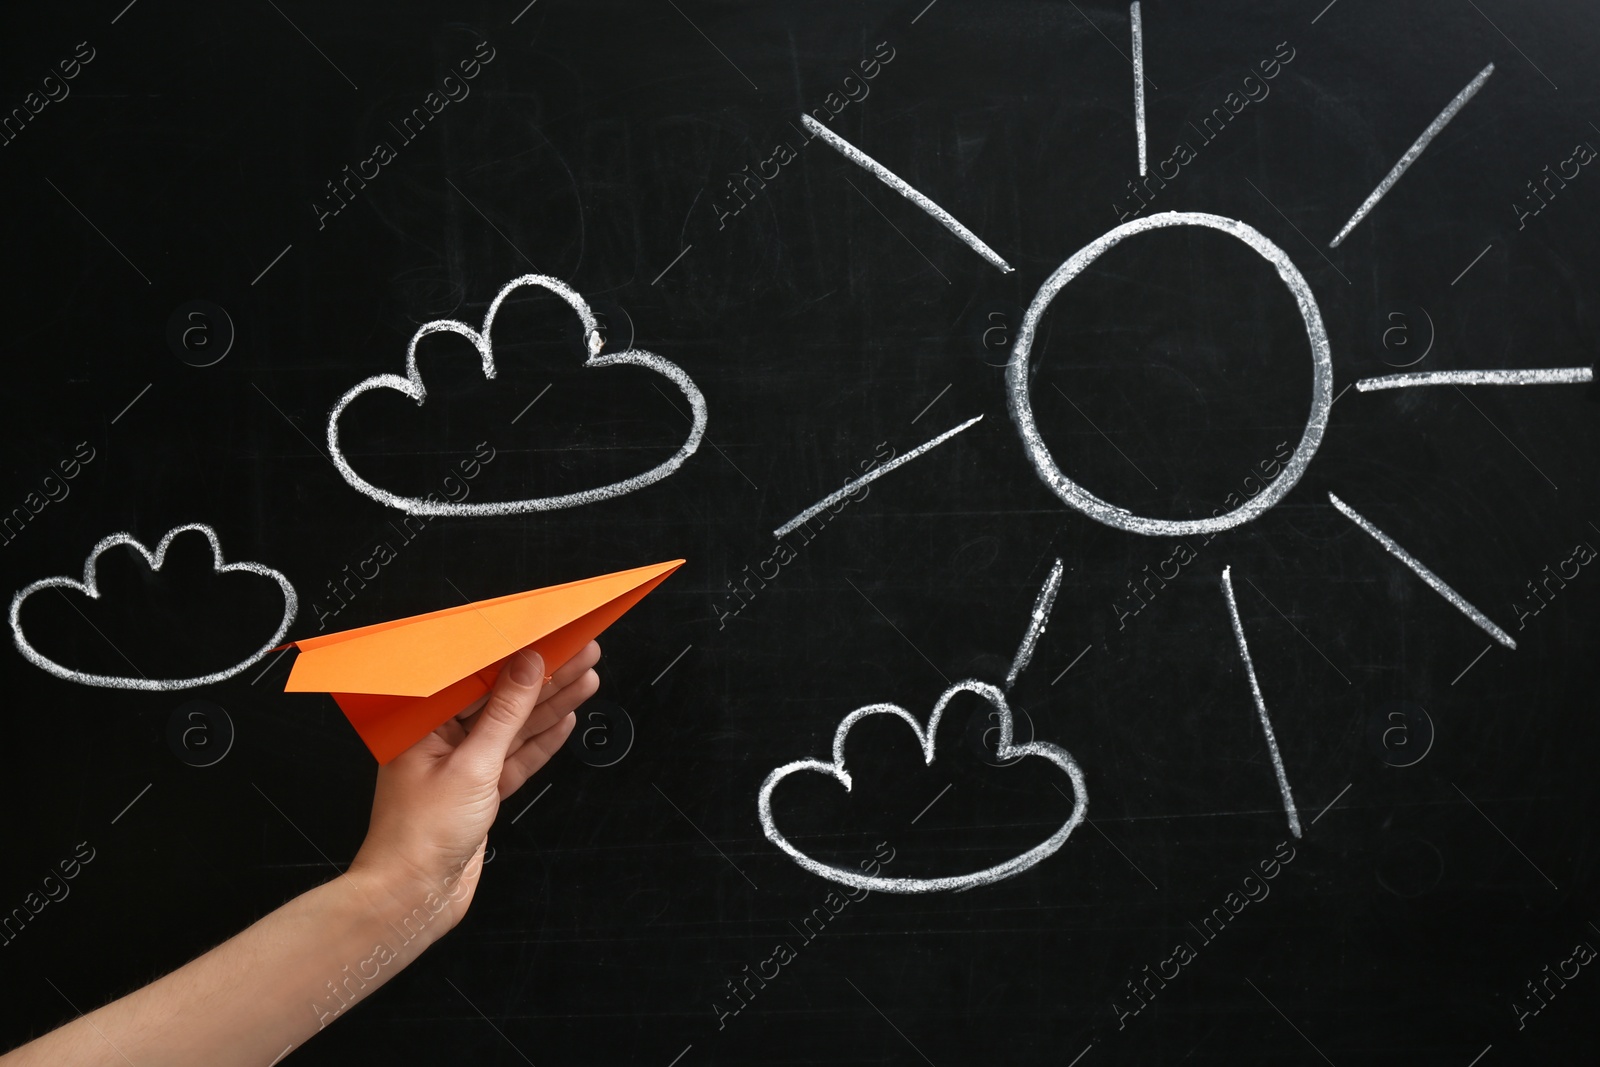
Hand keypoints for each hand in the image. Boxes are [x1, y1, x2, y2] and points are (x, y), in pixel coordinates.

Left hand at [348, 640, 599, 925]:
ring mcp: (463, 766)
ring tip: (585, 680)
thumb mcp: (471, 765)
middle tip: (582, 653)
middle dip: (546, 677)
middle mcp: (442, 740)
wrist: (414, 897)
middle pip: (503, 699)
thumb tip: (526, 668)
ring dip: (551, 705)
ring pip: (514, 727)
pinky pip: (516, 757)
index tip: (553, 640)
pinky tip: (564, 721)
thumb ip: (504, 715)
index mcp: (425, 723)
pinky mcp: (479, 791)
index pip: (480, 677)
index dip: (520, 656)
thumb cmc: (418, 838)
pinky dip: (541, 741)